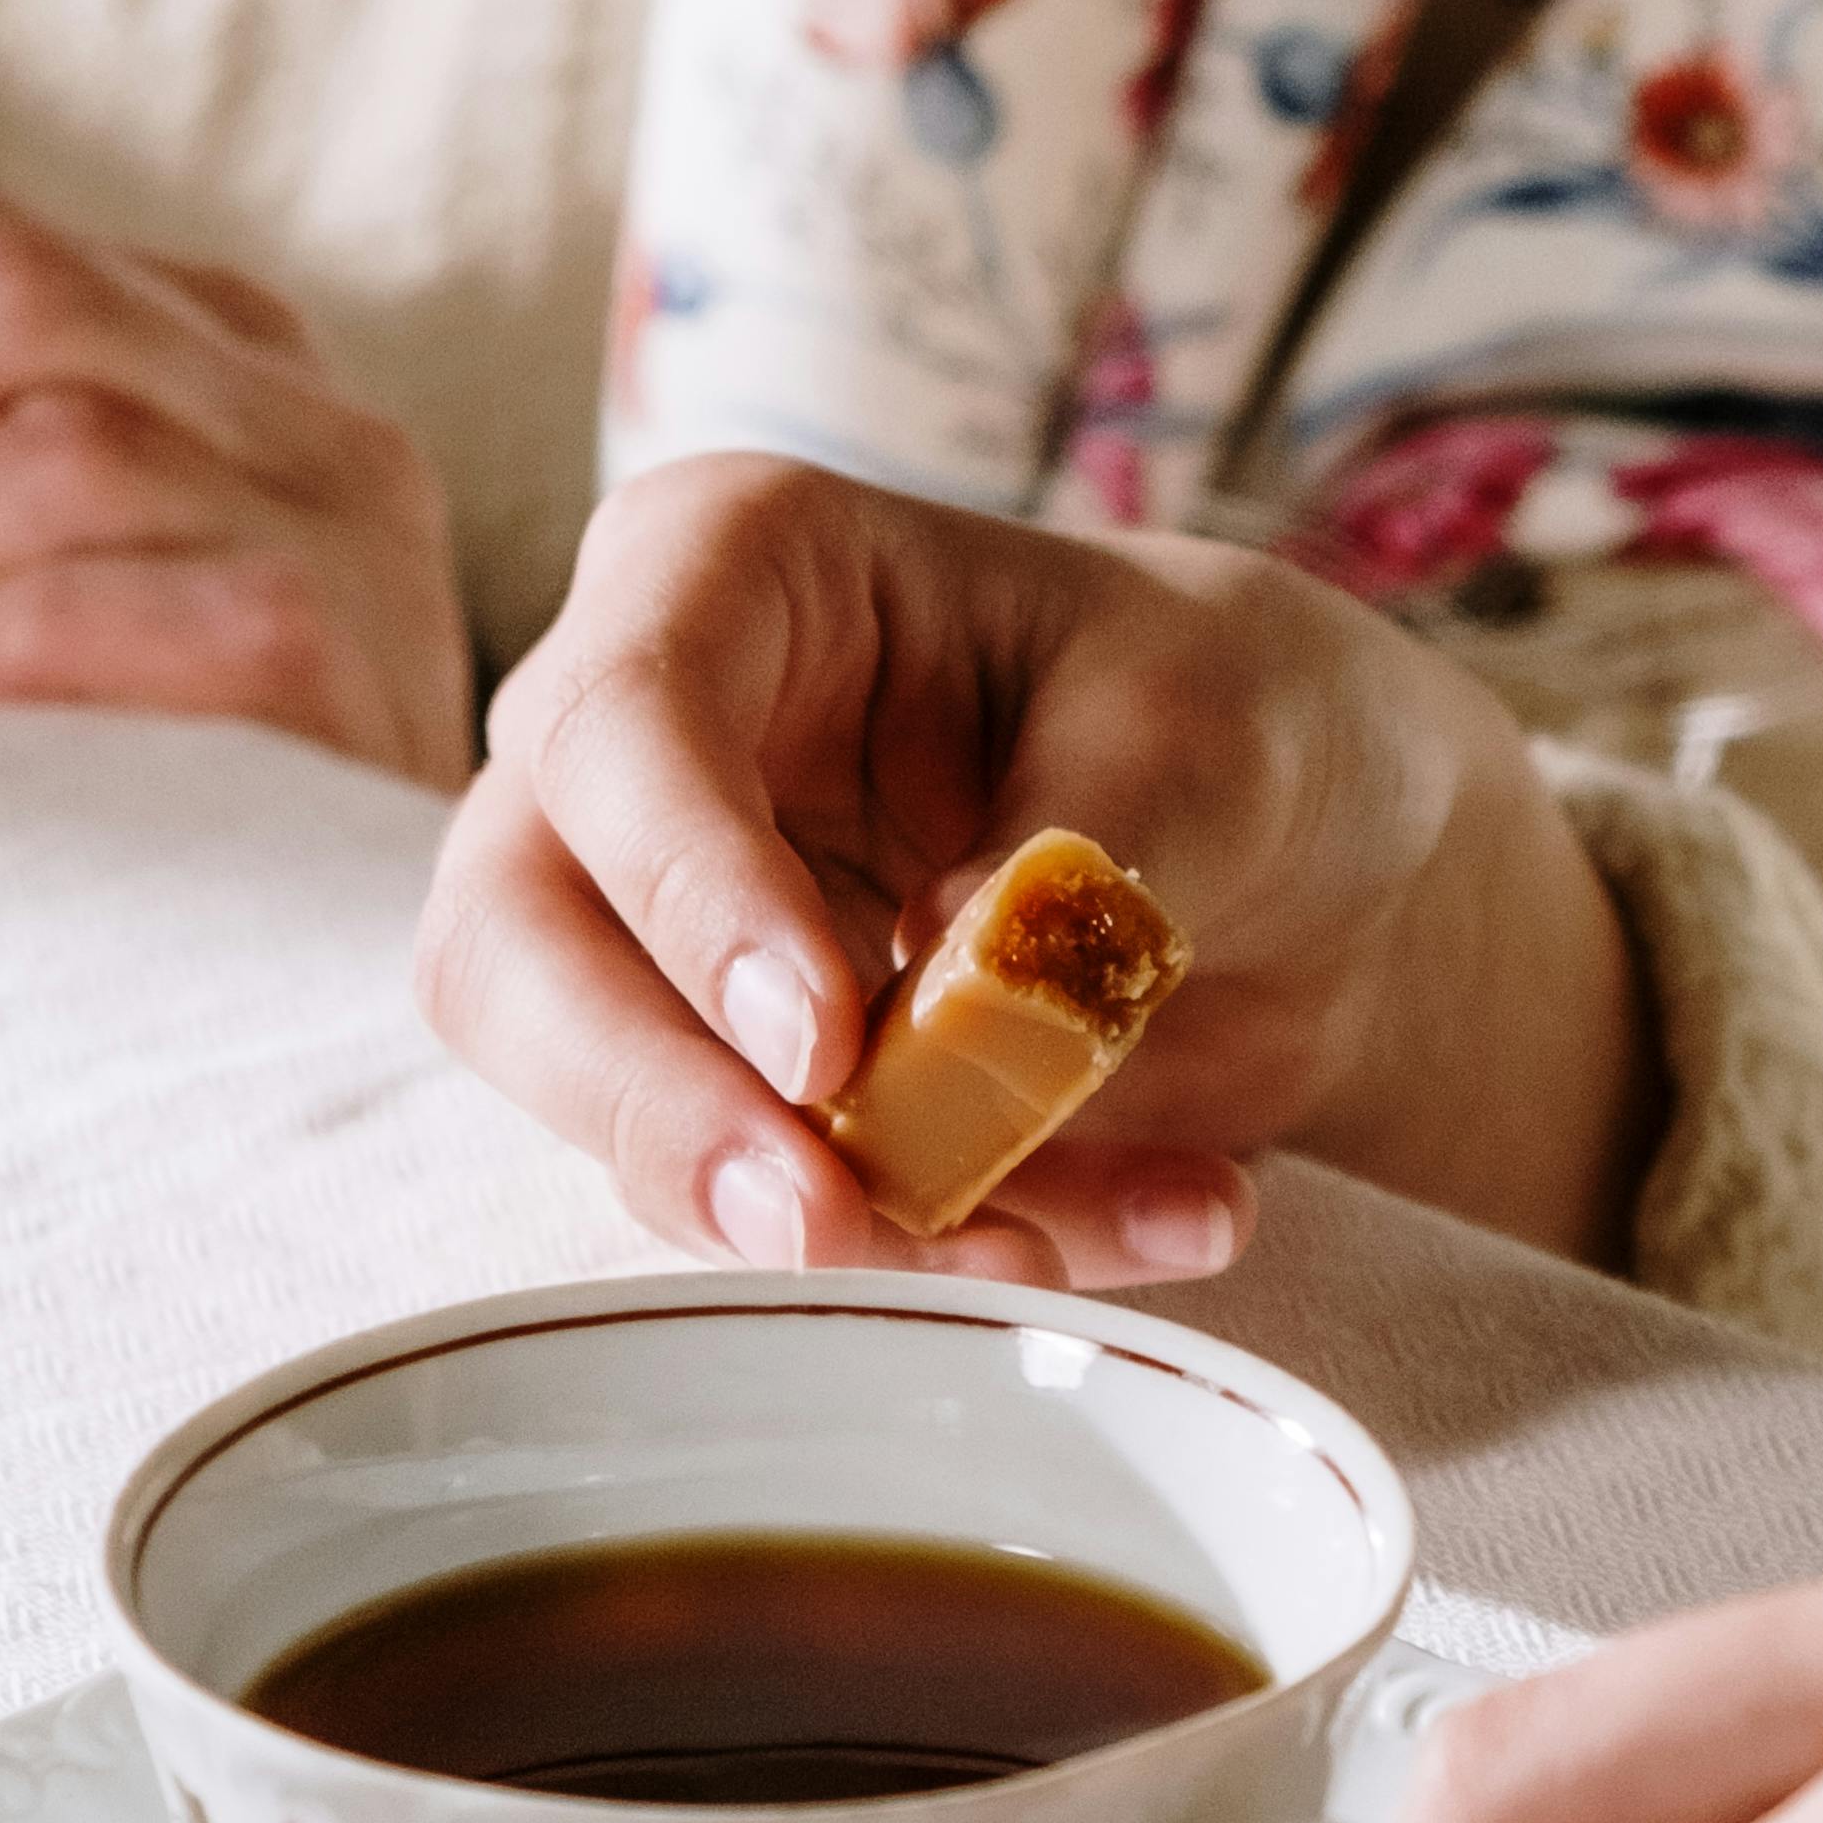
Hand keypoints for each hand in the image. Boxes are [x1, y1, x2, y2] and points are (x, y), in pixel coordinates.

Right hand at [414, 448, 1656, 1287]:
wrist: (1311, 873)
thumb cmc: (1230, 721)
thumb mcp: (1213, 742)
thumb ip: (1084, 854)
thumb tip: (955, 992)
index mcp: (726, 572)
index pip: (622, 728)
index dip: (692, 898)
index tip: (822, 1046)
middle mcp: (634, 753)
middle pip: (511, 950)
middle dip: (659, 1112)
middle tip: (821, 1227)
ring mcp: (652, 937)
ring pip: (609, 1115)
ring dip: (834, 1217)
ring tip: (1055, 1247)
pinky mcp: (726, 1094)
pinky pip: (769, 1210)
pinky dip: (953, 1250)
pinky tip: (1152, 1221)